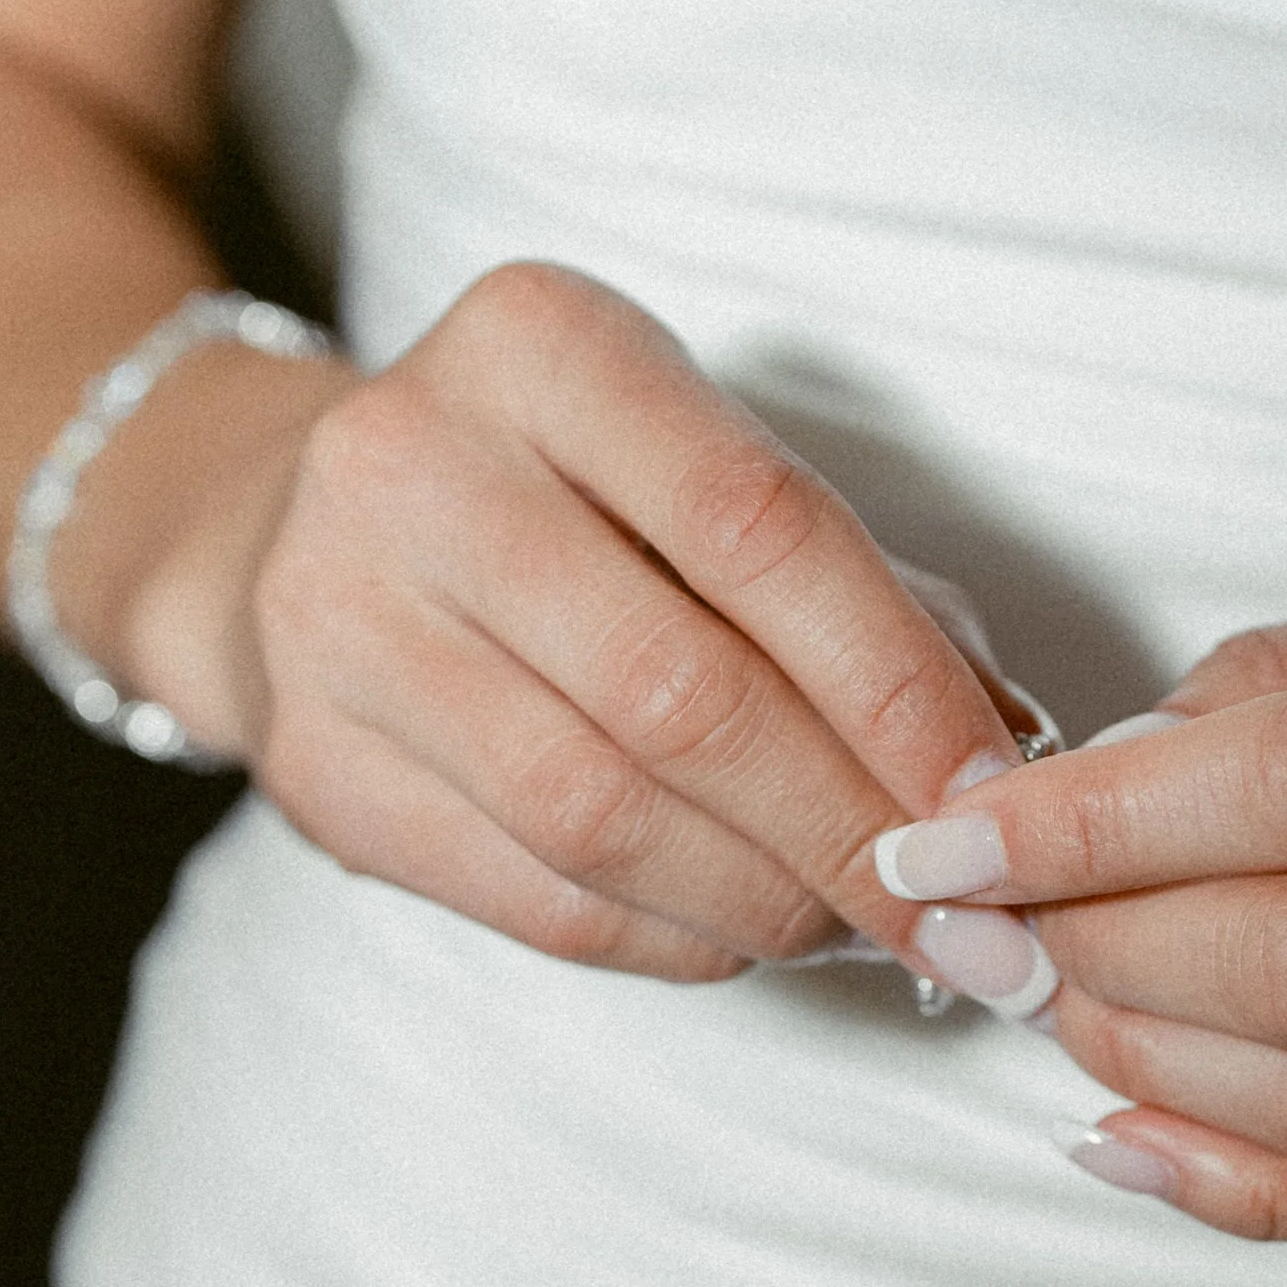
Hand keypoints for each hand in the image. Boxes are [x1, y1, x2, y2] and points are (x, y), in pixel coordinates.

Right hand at [119, 263, 1030, 982]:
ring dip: (769, 899)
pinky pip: (538, 897)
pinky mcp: (316, 771)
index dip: (897, 686)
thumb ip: (855, 591)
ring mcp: (339, 621)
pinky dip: (678, 937)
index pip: (762, 530)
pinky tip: (747, 930)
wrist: (281, 529)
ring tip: (864, 924)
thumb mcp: (694, 470)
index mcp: (544, 348)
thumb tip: (1006, 763)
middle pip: (682, 696)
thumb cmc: (561, 504)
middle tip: (952, 910)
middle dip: (846, 827)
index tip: (994, 795)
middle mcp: (416, 465)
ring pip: (604, 818)